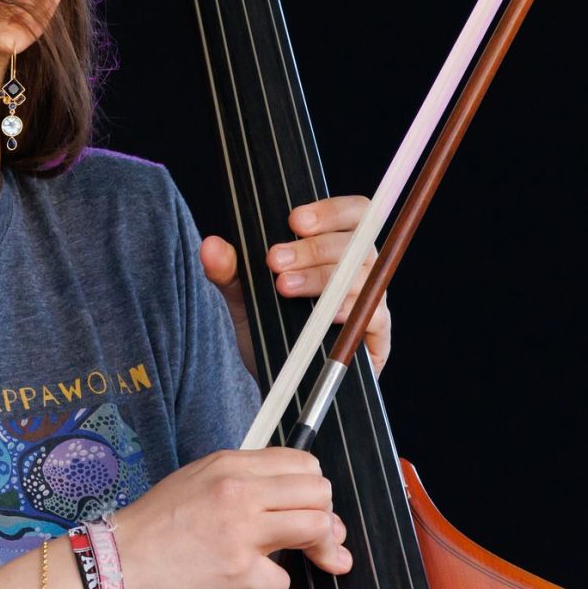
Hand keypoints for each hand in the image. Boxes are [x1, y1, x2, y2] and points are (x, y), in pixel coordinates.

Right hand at [109, 447, 351, 588]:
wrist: (118, 558)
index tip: (310, 508)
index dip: (314, 489)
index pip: (302, 463)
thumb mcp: (198, 479)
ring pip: (316, 529)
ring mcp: (241, 530)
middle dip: (326, 519)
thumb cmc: (154, 522)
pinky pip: (282, 580)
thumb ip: (244, 481)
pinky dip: (268, 586)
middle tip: (318, 539)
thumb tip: (292, 499)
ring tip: (302, 559)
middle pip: (319, 493)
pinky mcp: (238, 570)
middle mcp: (239, 491)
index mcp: (229, 464)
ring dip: (316, 550)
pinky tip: (246, 582)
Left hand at [200, 194, 391, 375]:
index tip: (294, 220)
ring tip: (285, 287)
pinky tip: (324, 314)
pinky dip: (347, 311)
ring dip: (321, 279)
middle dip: (312, 249)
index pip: (353, 212)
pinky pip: (372, 316)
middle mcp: (362, 268)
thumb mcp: (243, 294)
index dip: (330, 211)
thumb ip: (228, 269)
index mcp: (337, 244)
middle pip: (354, 244)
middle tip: (275, 261)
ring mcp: (372, 300)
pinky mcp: (377, 335)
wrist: (279, 377)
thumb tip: (210, 245)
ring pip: (360, 278)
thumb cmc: (269, 323)